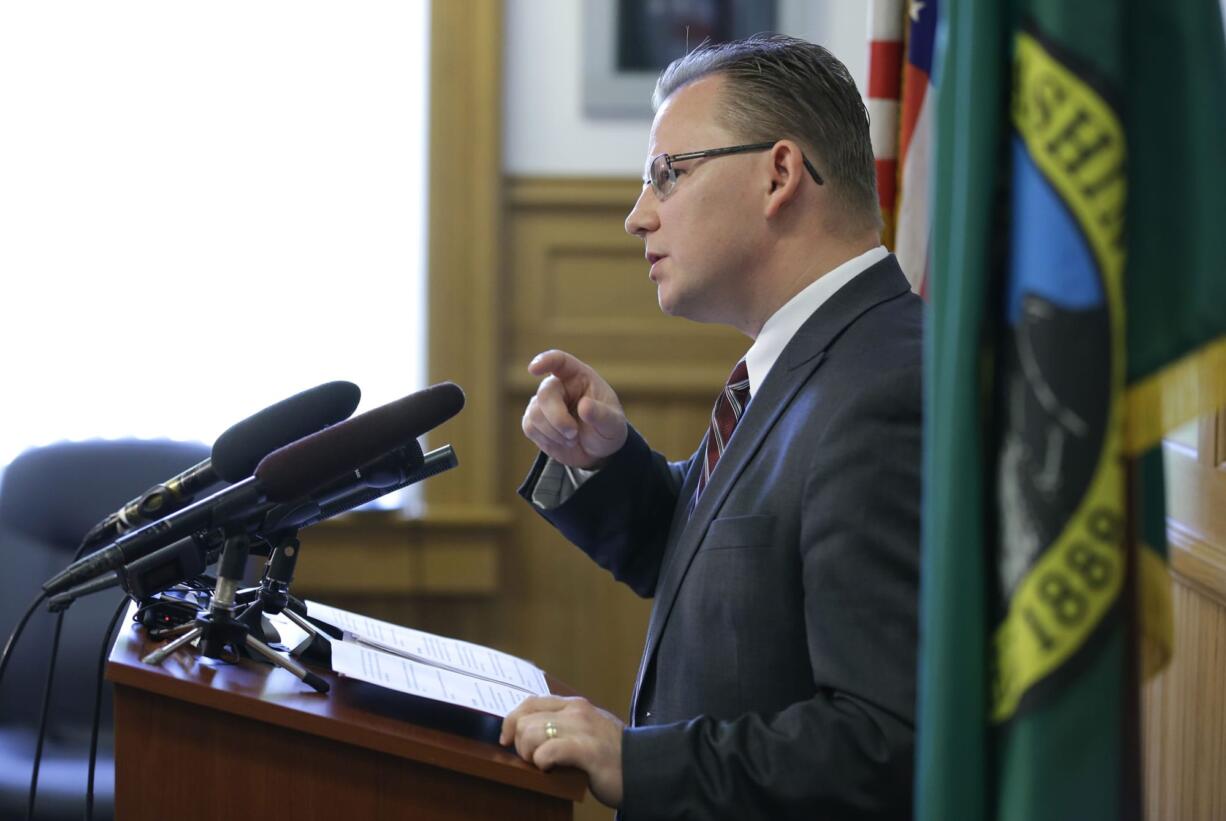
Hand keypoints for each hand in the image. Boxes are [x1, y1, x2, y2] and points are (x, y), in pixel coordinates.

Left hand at [500, 695, 624, 807]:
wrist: (644, 768)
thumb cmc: (612, 755)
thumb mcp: (587, 730)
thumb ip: (563, 725)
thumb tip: (527, 733)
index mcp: (574, 705)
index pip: (529, 702)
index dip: (511, 721)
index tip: (507, 740)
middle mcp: (576, 712)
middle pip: (524, 719)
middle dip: (519, 743)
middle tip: (531, 759)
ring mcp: (582, 729)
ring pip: (531, 733)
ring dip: (529, 754)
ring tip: (542, 764)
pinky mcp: (587, 750)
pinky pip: (549, 751)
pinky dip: (542, 762)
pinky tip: (551, 768)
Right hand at [521, 350, 626, 468]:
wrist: (597, 451)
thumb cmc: (607, 429)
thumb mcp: (613, 423)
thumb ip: (602, 415)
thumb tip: (584, 406)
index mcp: (579, 377)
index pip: (559, 361)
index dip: (545, 361)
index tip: (534, 368)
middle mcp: (558, 385)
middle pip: (545, 395)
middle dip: (557, 419)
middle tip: (573, 434)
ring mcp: (543, 403)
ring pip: (535, 414)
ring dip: (554, 433)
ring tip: (572, 439)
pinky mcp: (534, 421)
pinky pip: (529, 427)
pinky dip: (546, 439)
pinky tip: (561, 442)